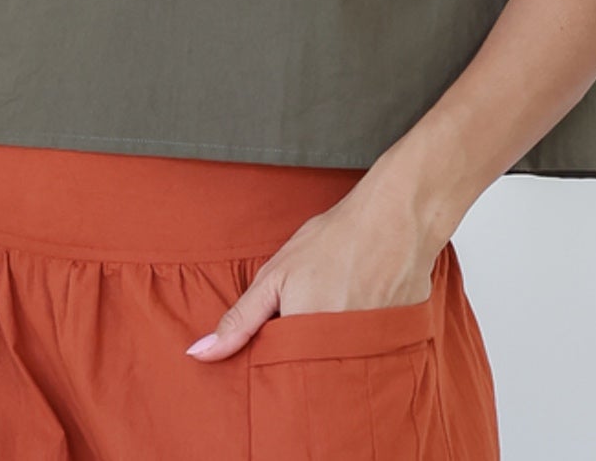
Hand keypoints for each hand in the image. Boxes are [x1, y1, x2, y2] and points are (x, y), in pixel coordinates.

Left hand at [184, 177, 439, 361]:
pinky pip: (372, 359)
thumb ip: (239, 319)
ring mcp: (371, 353)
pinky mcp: (396, 346)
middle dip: (305, 358)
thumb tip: (199, 354)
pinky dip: (364, 344)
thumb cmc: (334, 240)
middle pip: (312, 376)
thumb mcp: (276, 275)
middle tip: (313, 318)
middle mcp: (339, 356)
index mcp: (304, 342)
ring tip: (340, 307)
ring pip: (341, 370)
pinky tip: (365, 309)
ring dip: (335, 352)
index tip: (279, 338)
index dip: (276, 359)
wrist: (396, 218)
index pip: (280, 376)